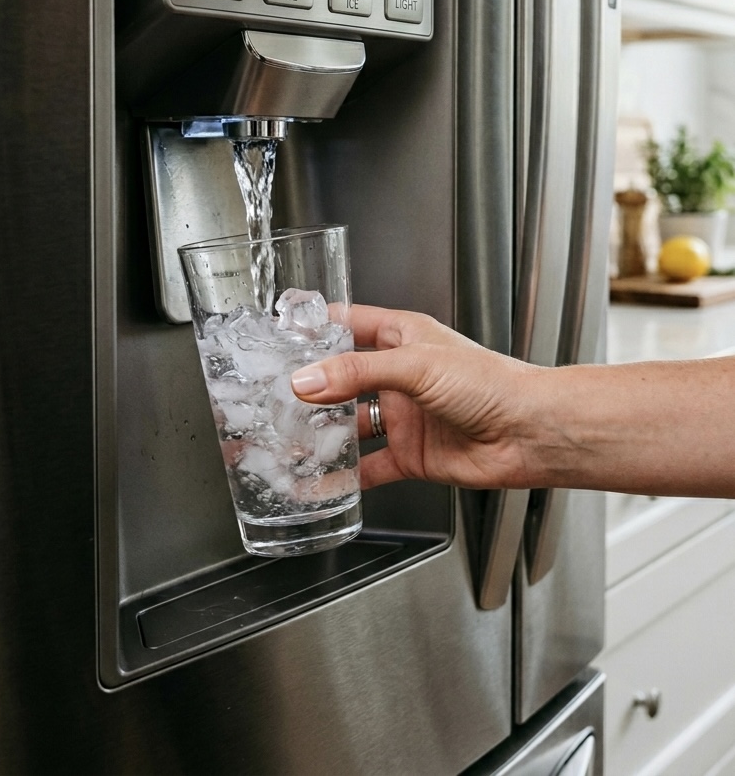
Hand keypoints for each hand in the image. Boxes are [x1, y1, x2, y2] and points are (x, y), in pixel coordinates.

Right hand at [291, 305, 541, 489]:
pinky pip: (370, 466)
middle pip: (343, 378)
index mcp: (404, 338)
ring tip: (289, 440)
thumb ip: (358, 372)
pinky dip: (346, 476)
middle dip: (311, 388)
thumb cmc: (494, 384)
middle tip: (275, 396)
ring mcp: (404, 416)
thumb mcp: (417, 365)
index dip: (316, 327)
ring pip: (351, 424)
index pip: (349, 323)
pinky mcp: (411, 454)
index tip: (281, 334)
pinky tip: (323, 481)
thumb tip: (307, 381)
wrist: (531, 434)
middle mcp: (400, 376)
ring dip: (323, 434)